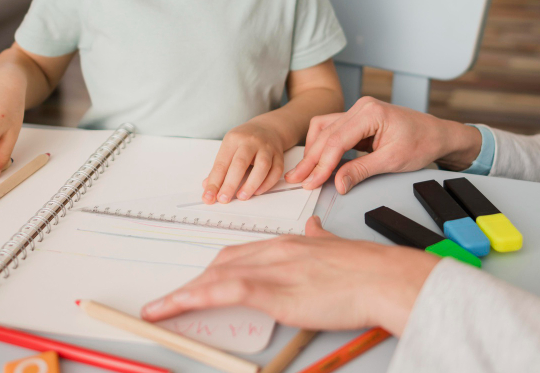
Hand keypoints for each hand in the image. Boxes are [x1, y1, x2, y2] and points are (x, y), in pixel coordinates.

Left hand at [141, 216, 438, 334]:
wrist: (382, 277)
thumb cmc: (367, 270)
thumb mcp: (337, 246)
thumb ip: (320, 238)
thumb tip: (314, 228)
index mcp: (289, 243)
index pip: (242, 253)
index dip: (217, 268)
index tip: (202, 279)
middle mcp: (274, 251)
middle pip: (222, 263)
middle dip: (195, 282)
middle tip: (172, 302)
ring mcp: (271, 269)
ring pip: (214, 277)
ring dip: (182, 295)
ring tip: (157, 311)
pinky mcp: (271, 290)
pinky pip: (220, 292)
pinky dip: (190, 299)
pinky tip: (170, 308)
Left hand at [202, 122, 286, 203]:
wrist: (268, 128)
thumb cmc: (245, 140)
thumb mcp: (229, 147)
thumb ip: (220, 168)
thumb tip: (209, 188)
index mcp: (234, 139)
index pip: (222, 163)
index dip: (214, 182)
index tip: (209, 197)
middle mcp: (251, 141)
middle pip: (240, 163)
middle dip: (230, 184)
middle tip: (224, 199)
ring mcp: (267, 148)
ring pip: (262, 166)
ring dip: (251, 184)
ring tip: (242, 197)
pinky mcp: (279, 155)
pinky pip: (276, 171)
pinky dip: (267, 183)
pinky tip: (258, 191)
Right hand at [285, 97, 482, 193]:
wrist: (437, 134)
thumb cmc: (422, 142)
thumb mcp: (392, 161)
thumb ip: (361, 171)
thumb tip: (338, 183)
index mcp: (370, 112)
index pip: (337, 140)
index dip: (321, 164)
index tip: (311, 182)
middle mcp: (361, 107)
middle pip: (326, 134)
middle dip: (311, 159)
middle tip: (296, 179)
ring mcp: (358, 112)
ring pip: (324, 129)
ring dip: (313, 151)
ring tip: (303, 172)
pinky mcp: (358, 120)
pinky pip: (333, 130)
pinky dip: (323, 146)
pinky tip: (317, 161)